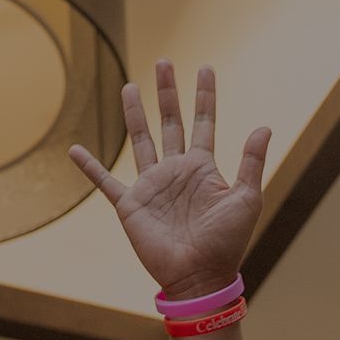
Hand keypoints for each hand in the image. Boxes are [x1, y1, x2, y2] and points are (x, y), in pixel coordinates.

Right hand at [68, 62, 269, 303]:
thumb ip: (251, 162)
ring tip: (130, 86)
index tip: (205, 68)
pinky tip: (75, 150)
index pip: (204, 122)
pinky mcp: (131, 205)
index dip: (205, 96)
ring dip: (135, 114)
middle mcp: (176, 171)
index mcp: (203, 168)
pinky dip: (89, 167)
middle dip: (167, 93)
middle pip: (170, 122)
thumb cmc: (227, 243)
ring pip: (141, 140)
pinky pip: (105, 182)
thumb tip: (264, 126)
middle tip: (164, 62)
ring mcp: (152, 186)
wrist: (199, 277)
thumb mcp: (246, 199)